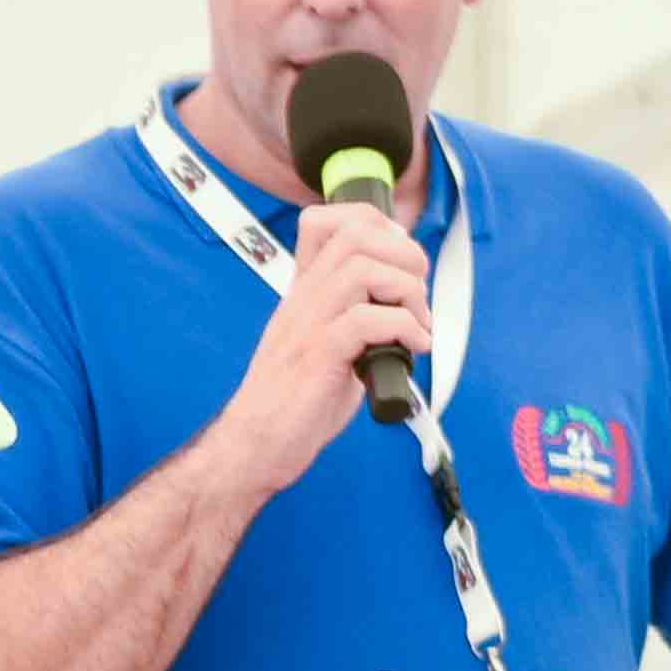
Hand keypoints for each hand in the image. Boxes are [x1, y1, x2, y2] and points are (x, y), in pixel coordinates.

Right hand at [211, 196, 431, 497]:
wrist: (253, 447)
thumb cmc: (291, 406)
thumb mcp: (323, 347)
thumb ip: (355, 321)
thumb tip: (403, 312)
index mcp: (302, 294)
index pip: (324, 222)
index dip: (374, 223)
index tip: (399, 258)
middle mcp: (303, 300)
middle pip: (356, 234)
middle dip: (405, 254)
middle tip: (417, 295)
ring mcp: (308, 325)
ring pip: (365, 269)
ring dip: (408, 291)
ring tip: (417, 325)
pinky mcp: (318, 356)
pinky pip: (369, 319)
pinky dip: (406, 329)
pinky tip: (413, 349)